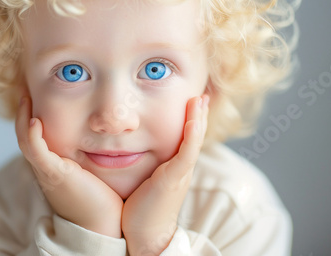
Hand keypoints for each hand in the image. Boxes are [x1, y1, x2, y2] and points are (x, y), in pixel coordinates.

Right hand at [15, 97, 123, 237]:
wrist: (101, 226)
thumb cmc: (101, 201)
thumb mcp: (92, 172)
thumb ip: (92, 156)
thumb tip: (105, 141)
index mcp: (53, 166)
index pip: (36, 137)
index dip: (32, 117)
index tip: (36, 98)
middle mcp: (46, 167)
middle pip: (25, 135)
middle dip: (24, 113)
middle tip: (26, 92)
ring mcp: (47, 170)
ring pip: (26, 140)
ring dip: (23, 118)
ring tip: (26, 98)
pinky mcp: (53, 174)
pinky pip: (35, 151)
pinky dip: (32, 135)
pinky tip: (36, 120)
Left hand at [122, 95, 208, 254]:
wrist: (145, 234)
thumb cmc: (140, 209)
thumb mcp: (145, 181)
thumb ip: (144, 167)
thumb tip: (128, 153)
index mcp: (174, 167)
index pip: (186, 137)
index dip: (190, 119)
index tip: (191, 101)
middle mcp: (182, 167)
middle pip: (195, 134)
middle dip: (198, 113)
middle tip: (201, 94)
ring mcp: (181, 172)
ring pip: (194, 139)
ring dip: (199, 117)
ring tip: (201, 98)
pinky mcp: (176, 178)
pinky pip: (188, 152)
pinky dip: (192, 134)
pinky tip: (193, 118)